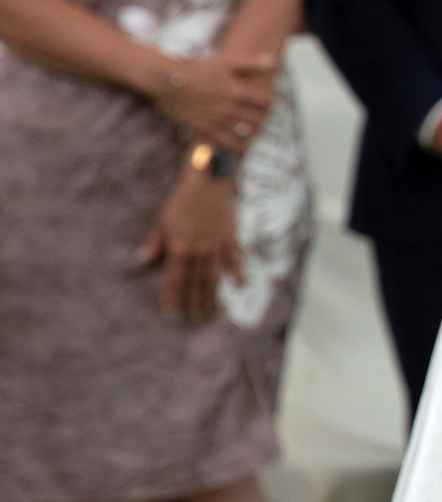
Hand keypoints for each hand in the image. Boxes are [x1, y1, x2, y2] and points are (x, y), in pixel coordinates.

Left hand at [137, 166, 241, 322]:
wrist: (210, 180)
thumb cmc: (182, 198)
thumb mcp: (162, 220)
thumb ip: (154, 243)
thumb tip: (141, 260)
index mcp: (180, 248)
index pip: (174, 280)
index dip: (172, 298)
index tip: (170, 313)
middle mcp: (199, 252)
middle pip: (197, 284)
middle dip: (195, 303)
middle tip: (195, 320)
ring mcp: (217, 246)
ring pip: (215, 277)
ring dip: (214, 296)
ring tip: (213, 312)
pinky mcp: (231, 238)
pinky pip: (234, 261)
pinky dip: (237, 274)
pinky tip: (239, 286)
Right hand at [152, 51, 275, 144]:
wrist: (168, 81)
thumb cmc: (197, 69)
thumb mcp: (226, 62)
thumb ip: (250, 64)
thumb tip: (273, 61)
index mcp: (237, 91)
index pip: (265, 102)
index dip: (269, 104)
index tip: (266, 104)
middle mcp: (229, 108)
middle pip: (257, 119)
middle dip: (262, 119)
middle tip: (262, 119)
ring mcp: (216, 121)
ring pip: (243, 134)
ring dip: (252, 134)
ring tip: (254, 132)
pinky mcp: (203, 130)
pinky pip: (225, 143)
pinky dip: (235, 146)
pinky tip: (240, 146)